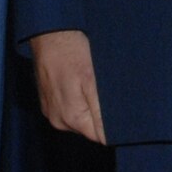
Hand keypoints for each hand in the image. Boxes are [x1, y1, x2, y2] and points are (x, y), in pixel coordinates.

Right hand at [28, 29, 105, 143]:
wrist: (48, 34)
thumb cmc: (71, 53)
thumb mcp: (91, 80)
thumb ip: (100, 111)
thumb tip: (110, 137)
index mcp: (71, 118)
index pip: (99, 136)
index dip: (113, 127)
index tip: (123, 112)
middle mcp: (58, 121)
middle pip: (89, 128)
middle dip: (101, 116)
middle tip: (110, 93)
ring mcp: (51, 112)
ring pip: (79, 118)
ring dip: (89, 107)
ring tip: (94, 86)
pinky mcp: (47, 102)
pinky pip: (68, 109)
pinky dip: (77, 101)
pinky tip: (81, 84)